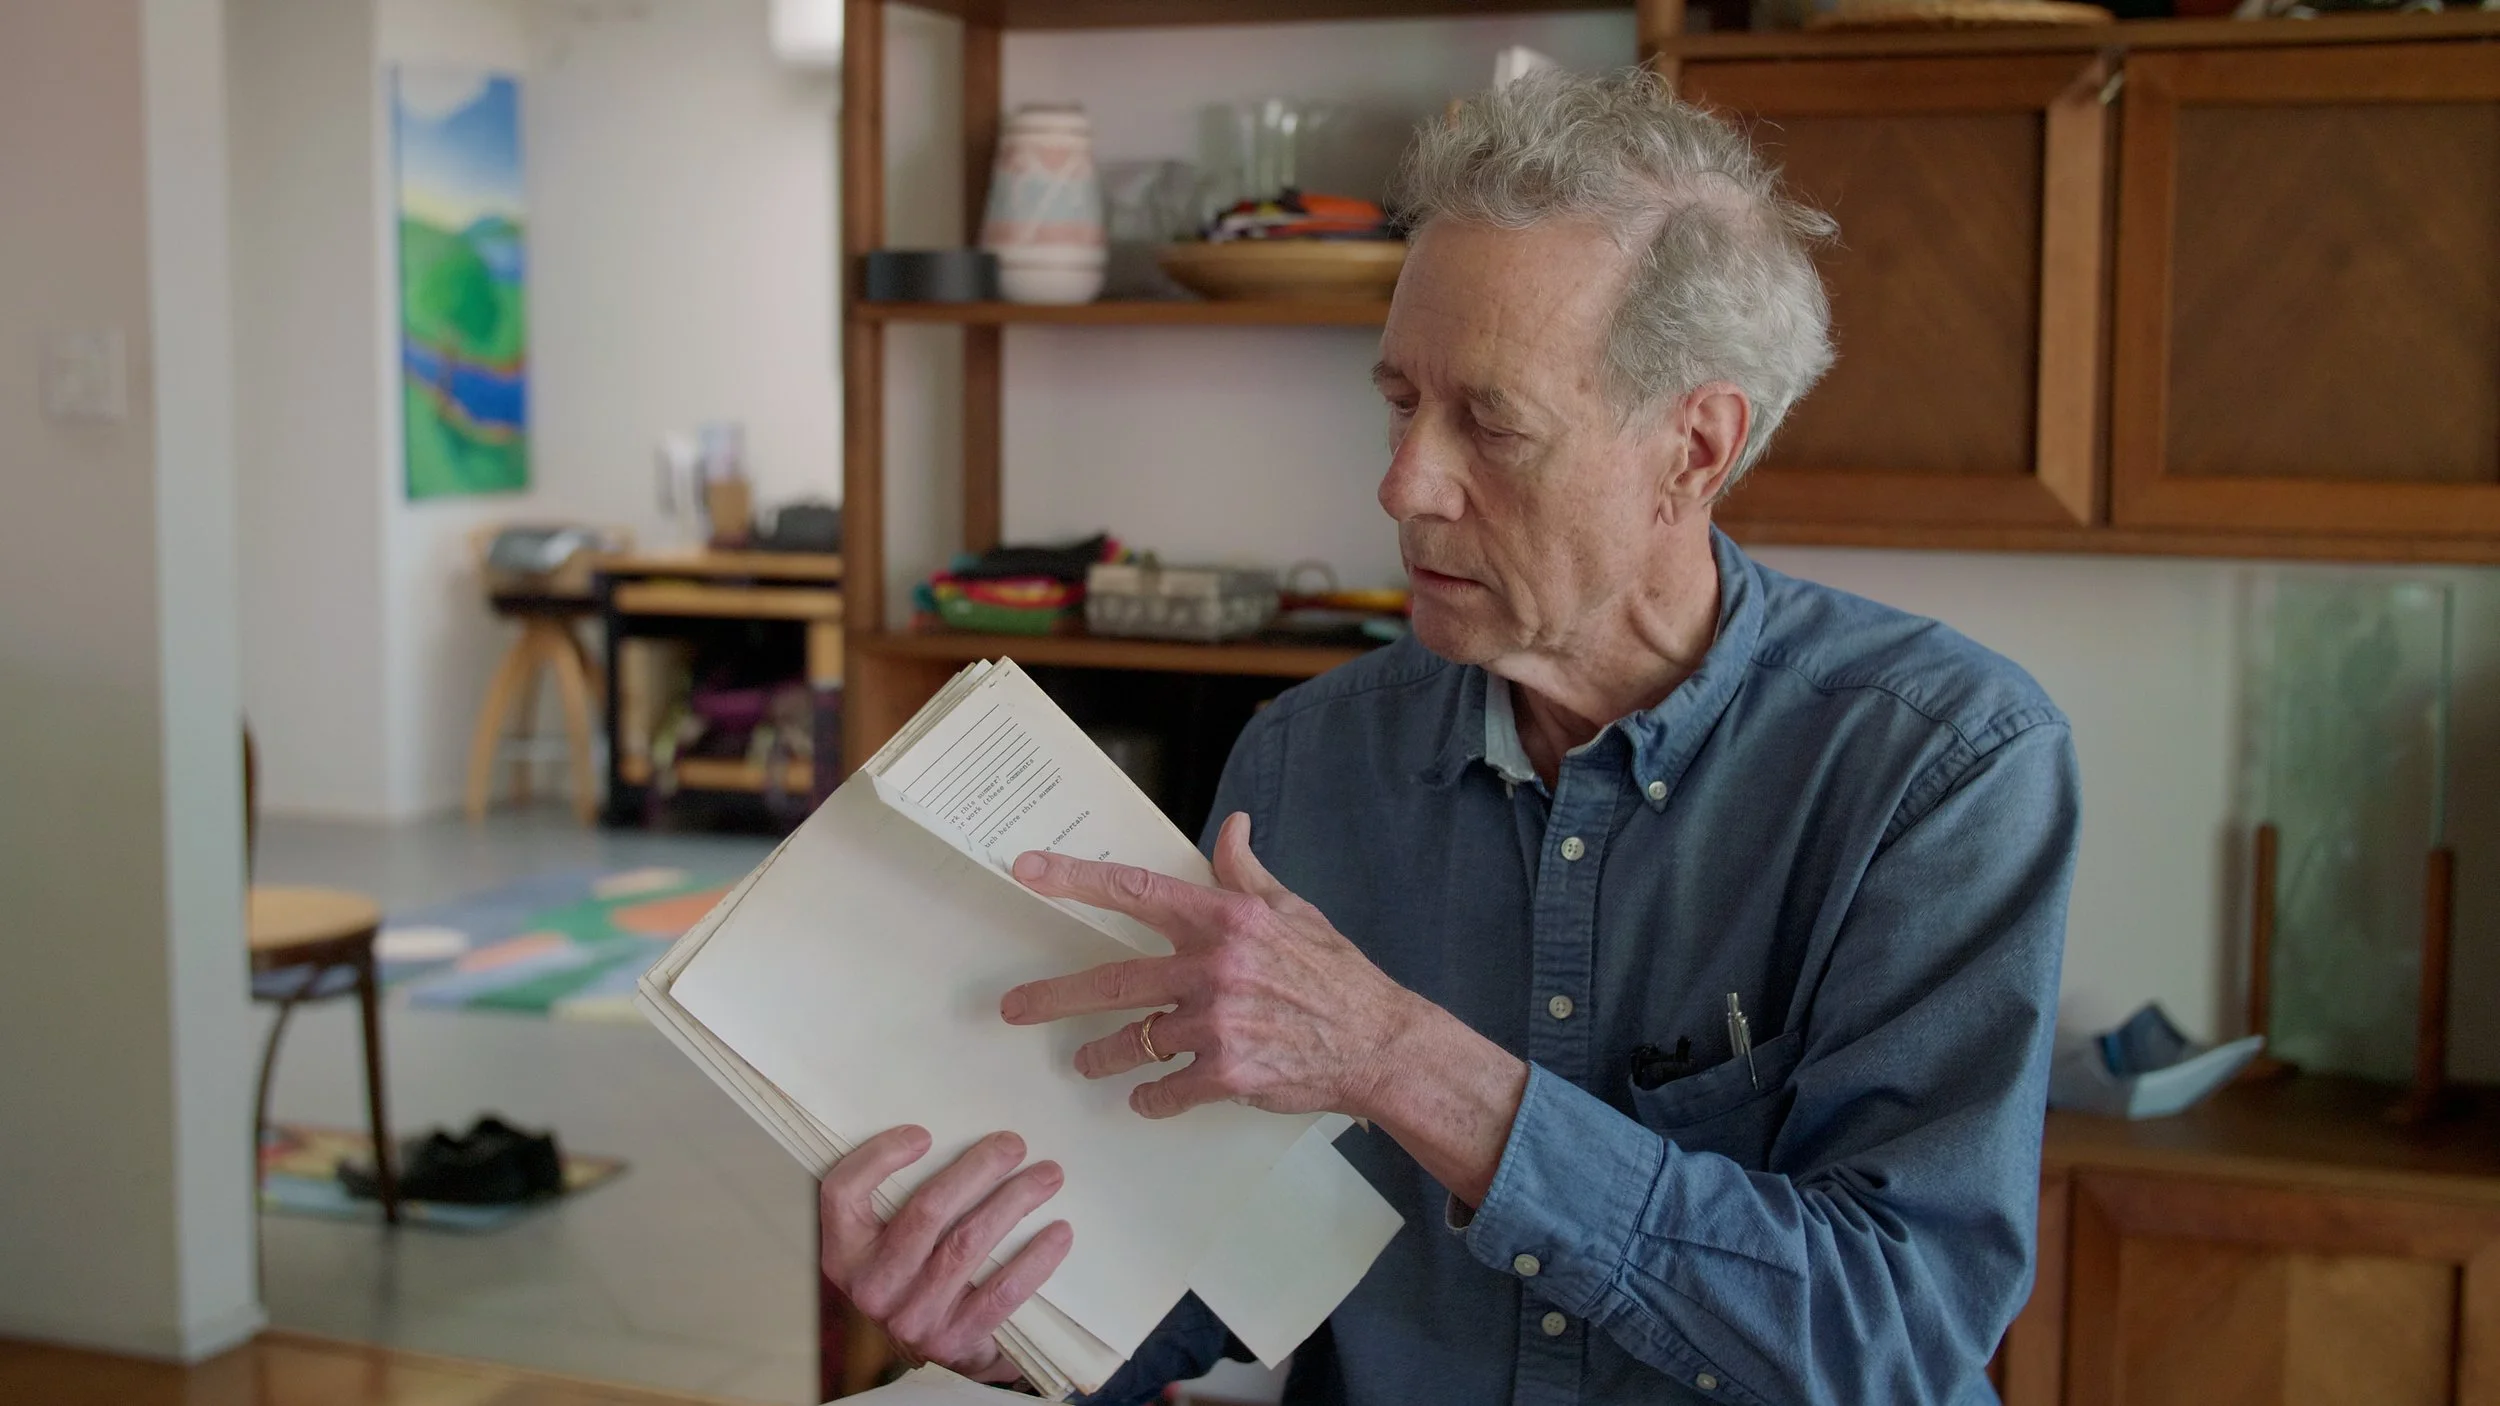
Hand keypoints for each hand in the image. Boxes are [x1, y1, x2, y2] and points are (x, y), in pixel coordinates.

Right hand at [818, 1126, 1071, 1382]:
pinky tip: (1059, 1232)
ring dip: (1014, 1201)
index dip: (879, 1157)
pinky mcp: (954, 1340)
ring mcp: (912, 1317)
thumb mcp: (886, 1242)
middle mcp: (872, 1288)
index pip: (843, 1193)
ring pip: (967, 1244)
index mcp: (846, 1254)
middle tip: (1014, 1144)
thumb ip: (898, 1199)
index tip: (925, 1134)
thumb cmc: (913, 1275)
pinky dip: (1034, 1258)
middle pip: (926, 1211)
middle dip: (977, 1169)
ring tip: (1048, 1176)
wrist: (935, 1349)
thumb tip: (950, 1134)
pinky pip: (1001, 1291)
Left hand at [998, 812, 1425, 1120]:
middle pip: (1113, 980)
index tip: (1027, 870)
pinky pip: (1166, 1089)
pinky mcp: (1228, 1074)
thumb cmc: (1334, 973)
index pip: (1136, 890)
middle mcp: (1214, 968)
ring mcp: (1219, 1024)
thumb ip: (1246, 873)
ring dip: (1102, 1056)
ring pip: (1133, 1042)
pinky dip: (1151, 1097)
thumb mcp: (1292, 911)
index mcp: (1225, 921)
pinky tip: (1147, 1097)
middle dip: (1053, 996)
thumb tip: (1231, 825)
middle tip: (1014, 1007)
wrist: (1377, 1042)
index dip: (1076, 879)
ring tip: (1086, 1061)